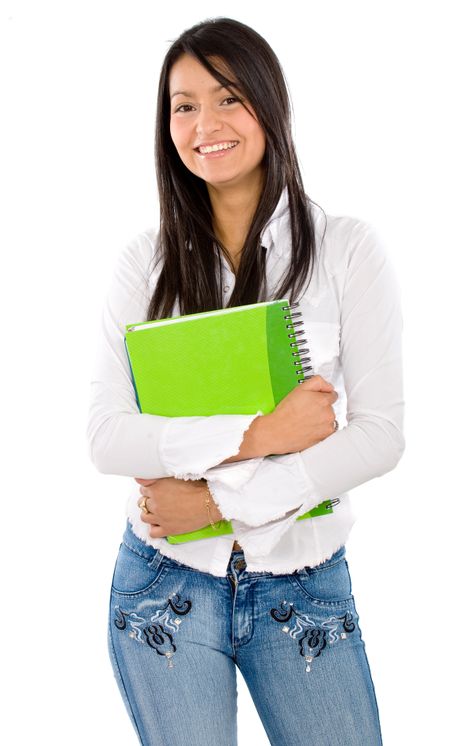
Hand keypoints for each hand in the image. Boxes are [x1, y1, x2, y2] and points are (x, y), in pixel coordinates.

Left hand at [134, 477, 223, 538]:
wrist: (210, 502)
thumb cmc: (197, 487)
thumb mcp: (175, 476)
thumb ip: (156, 477)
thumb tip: (138, 478)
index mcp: (156, 488)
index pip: (143, 489)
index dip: (150, 490)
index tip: (157, 491)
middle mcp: (155, 503)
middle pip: (143, 502)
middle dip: (149, 501)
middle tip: (160, 501)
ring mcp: (160, 517)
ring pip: (144, 517)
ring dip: (149, 515)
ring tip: (158, 513)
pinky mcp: (167, 529)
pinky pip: (152, 532)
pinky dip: (155, 529)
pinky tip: (161, 525)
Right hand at [222, 375, 337, 462]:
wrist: (277, 432)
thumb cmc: (285, 413)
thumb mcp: (299, 388)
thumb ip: (317, 382)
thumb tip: (328, 386)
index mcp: (323, 400)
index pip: (332, 394)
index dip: (321, 395)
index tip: (315, 399)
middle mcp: (328, 414)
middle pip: (330, 407)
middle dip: (321, 407)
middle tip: (306, 409)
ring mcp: (327, 426)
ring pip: (328, 419)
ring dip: (321, 418)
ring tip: (306, 419)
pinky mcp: (324, 437)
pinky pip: (326, 430)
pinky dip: (320, 429)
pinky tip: (308, 427)